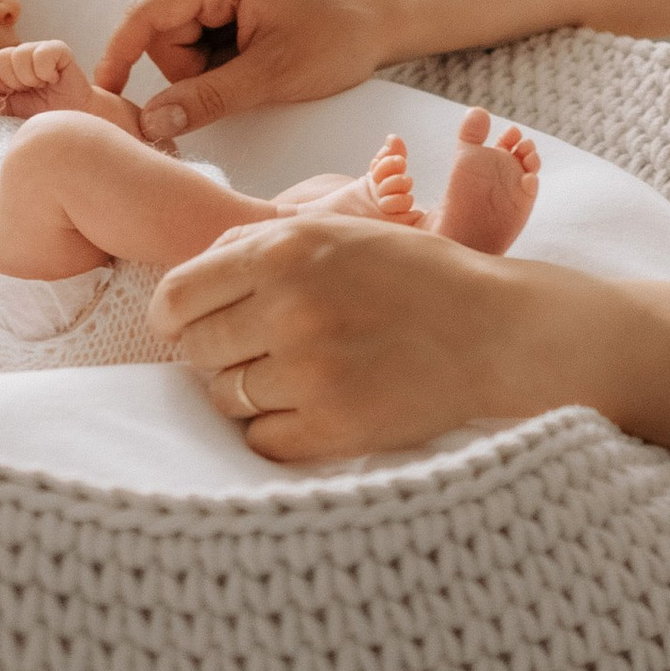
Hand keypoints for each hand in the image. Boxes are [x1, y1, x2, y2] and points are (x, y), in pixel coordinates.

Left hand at [0, 39, 106, 121]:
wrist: (71, 121)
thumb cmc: (41, 117)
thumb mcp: (9, 115)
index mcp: (6, 70)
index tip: (13, 98)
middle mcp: (21, 56)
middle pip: (0, 57)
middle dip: (12, 81)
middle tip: (29, 91)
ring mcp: (39, 50)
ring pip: (18, 54)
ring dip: (29, 77)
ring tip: (42, 86)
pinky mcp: (59, 49)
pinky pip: (41, 53)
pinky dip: (45, 71)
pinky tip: (53, 79)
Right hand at [93, 0, 392, 143]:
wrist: (374, 20)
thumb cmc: (335, 43)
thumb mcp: (271, 78)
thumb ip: (207, 99)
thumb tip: (150, 122)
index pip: (148, 12)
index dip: (119, 55)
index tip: (103, 96)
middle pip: (161, 29)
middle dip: (189, 67)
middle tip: (241, 79)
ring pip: (174, 33)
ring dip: (203, 63)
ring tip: (252, 63)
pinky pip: (192, 28)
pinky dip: (213, 53)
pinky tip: (249, 52)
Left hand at [151, 216, 600, 463]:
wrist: (493, 329)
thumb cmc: (414, 274)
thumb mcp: (337, 230)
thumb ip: (259, 244)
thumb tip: (192, 275)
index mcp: (284, 252)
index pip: (177, 297)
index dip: (176, 315)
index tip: (190, 325)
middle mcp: (289, 309)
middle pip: (196, 351)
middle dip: (216, 351)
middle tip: (257, 348)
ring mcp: (309, 373)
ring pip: (225, 398)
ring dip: (248, 390)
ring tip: (293, 374)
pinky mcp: (333, 427)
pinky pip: (262, 440)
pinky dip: (277, 428)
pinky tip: (311, 405)